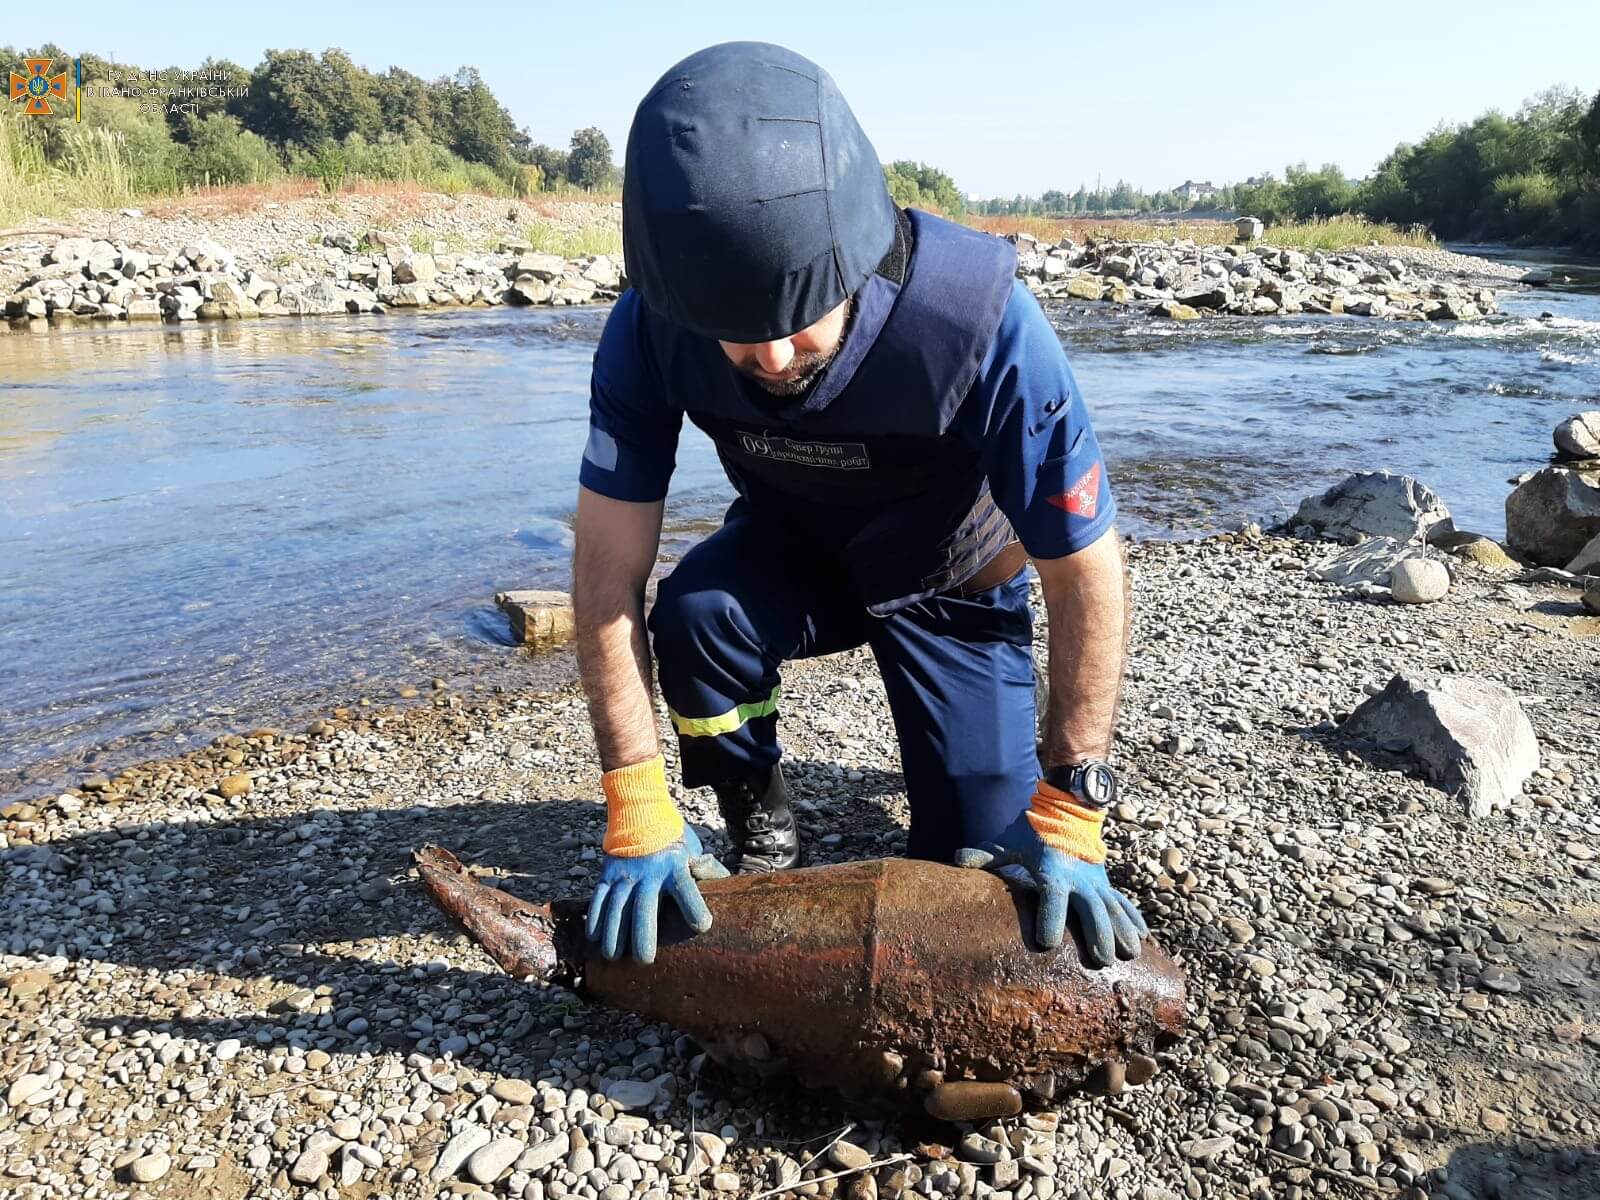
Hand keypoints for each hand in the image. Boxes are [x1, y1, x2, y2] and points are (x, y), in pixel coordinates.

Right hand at [586, 824, 720, 963]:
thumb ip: (704, 871)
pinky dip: (595, 918)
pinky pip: (598, 898)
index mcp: (675, 866)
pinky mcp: (607, 873)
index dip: (694, 907)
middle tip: (645, 960)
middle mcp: (649, 871)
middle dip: (643, 934)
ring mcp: (625, 873)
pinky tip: (594, 938)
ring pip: (616, 907)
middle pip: (645, 906)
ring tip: (613, 956)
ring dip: (614, 933)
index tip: (702, 925)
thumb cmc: (673, 838)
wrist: (640, 809)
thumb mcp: (693, 850)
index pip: (686, 889)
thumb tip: (725, 888)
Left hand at [956, 812, 1147, 965]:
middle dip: (1097, 933)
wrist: (1068, 810)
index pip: (1051, 897)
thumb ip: (986, 856)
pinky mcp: (1106, 884)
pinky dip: (1133, 918)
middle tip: (1101, 959)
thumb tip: (956, 861)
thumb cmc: (1034, 833)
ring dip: (1122, 931)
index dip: (1049, 917)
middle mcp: (1078, 879)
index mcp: (1051, 872)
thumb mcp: (1010, 843)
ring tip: (1130, 955)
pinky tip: (1143, 938)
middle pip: (1091, 909)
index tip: (1046, 941)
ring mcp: (1096, 882)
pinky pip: (1123, 902)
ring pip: (1113, 909)